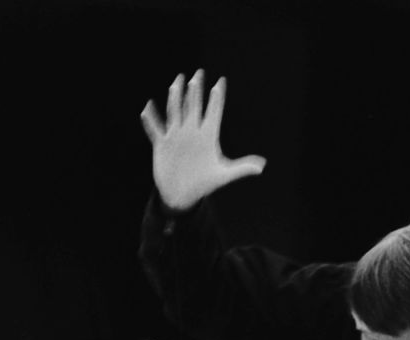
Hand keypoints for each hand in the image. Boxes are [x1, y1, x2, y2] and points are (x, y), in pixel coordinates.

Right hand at [140, 69, 265, 210]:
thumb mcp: (223, 175)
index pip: (214, 112)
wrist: (182, 195)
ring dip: (175, 97)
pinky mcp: (162, 145)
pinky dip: (151, 120)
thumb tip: (262, 166)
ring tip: (176, 82)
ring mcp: (176, 137)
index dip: (217, 98)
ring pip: (175, 112)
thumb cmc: (204, 183)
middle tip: (199, 74)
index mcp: (207, 137)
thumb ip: (241, 168)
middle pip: (194, 106)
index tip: (221, 82)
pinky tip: (147, 108)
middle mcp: (192, 133)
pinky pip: (155, 130)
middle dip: (196, 90)